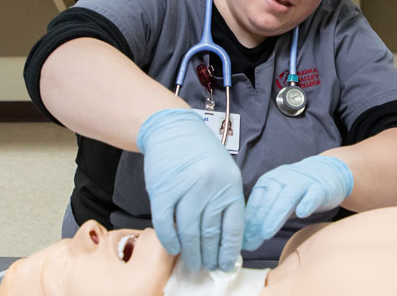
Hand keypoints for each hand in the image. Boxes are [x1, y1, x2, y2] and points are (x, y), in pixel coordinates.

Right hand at [137, 108, 243, 271]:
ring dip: (191, 253)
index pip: (233, 227)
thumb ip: (227, 202)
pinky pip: (166, 223)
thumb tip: (227, 240)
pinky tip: (174, 248)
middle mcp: (209, 187)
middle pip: (210, 233)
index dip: (229, 250)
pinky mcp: (163, 190)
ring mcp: (185, 188)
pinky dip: (170, 240)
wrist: (172, 129)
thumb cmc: (201, 153)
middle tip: (207, 267)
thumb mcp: (225, 172)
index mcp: (230, 184)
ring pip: (190, 232)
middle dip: (209, 256)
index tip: (225, 263)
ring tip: (192, 264)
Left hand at [242, 155, 352, 250]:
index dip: (247, 222)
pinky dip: (307, 202)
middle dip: (257, 223)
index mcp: (269, 182)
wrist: (326, 172)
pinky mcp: (320, 187)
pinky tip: (302, 213)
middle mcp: (283, 179)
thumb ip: (265, 216)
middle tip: (250, 242)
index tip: (241, 240)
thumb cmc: (298, 190)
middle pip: (268, 201)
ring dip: (275, 215)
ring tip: (266, 233)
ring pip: (287, 198)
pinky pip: (313, 195)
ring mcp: (302, 182)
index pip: (255, 202)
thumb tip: (247, 238)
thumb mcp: (278, 200)